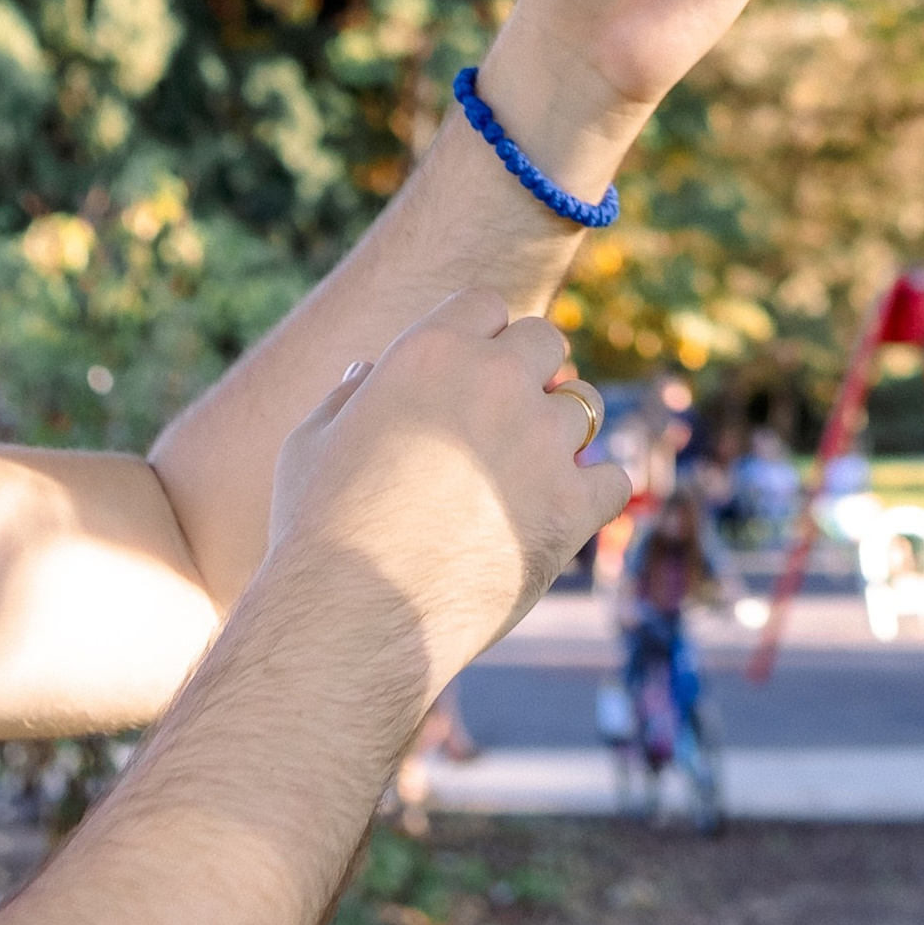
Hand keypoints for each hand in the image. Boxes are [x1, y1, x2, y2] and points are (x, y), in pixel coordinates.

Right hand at [265, 293, 628, 716]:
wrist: (350, 619)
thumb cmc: (317, 533)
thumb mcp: (309, 445)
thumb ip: (345, 398)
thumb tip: (366, 370)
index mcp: (431, 350)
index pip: (487, 304)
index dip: (480, 337)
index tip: (470, 374)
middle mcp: (495, 379)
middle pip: (546, 340)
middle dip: (529, 372)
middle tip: (505, 420)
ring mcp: (540, 441)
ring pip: (583, 406)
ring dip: (557, 434)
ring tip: (522, 476)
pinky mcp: (571, 505)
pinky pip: (614, 478)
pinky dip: (593, 495)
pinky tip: (561, 514)